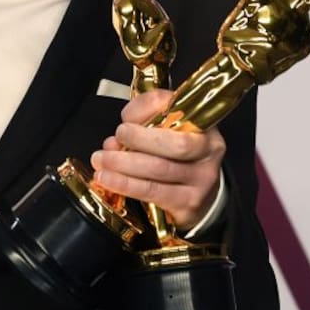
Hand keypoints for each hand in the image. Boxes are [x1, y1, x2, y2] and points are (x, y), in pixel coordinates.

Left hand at [90, 88, 224, 231]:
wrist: (202, 195)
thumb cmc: (178, 156)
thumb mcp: (166, 131)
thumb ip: (142, 125)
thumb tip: (115, 140)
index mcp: (203, 123)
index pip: (175, 107)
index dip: (146, 109)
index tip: (125, 117)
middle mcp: (208, 150)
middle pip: (175, 143)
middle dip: (138, 139)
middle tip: (117, 137)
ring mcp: (201, 179)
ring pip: (158, 169)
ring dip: (123, 164)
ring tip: (101, 160)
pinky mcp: (188, 202)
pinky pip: (151, 191)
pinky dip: (125, 184)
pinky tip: (107, 179)